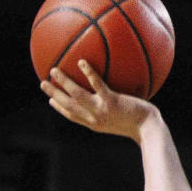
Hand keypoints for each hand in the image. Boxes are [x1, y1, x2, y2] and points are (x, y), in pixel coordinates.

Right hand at [40, 60, 159, 141]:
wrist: (148, 128)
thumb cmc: (141, 124)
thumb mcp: (124, 121)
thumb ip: (115, 112)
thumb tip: (116, 100)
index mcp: (95, 124)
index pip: (73, 116)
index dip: (60, 108)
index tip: (51, 100)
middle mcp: (94, 118)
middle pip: (68, 105)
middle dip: (54, 94)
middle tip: (43, 83)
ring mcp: (101, 110)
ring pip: (76, 94)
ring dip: (63, 82)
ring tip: (54, 70)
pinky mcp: (111, 101)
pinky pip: (97, 84)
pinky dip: (88, 73)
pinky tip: (82, 62)